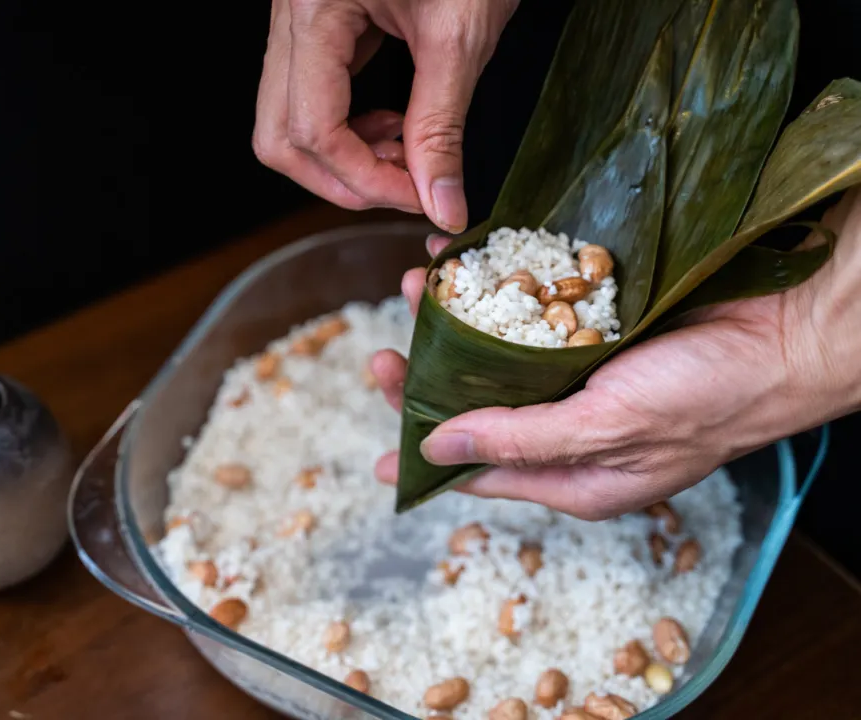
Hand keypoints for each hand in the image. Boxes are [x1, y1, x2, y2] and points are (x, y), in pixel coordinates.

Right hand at [252, 0, 518, 232]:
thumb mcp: (462, 34)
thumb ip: (444, 128)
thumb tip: (442, 204)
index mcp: (315, 8)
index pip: (312, 129)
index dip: (365, 179)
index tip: (418, 198)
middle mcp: (291, 14)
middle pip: (278, 135)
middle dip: (339, 178)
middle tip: (402, 186)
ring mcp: (298, 18)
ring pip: (287, 120)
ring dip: (342, 156)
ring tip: (405, 150)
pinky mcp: (318, 22)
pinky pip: (310, 94)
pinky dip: (349, 125)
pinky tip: (394, 122)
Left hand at [372, 189, 860, 519]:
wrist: (790, 330)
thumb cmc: (710, 399)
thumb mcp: (605, 430)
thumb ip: (518, 441)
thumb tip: (435, 449)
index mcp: (576, 476)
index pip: (485, 473)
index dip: (430, 460)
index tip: (382, 456)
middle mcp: (575, 429)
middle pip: (483, 410)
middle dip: (429, 381)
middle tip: (383, 353)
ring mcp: (585, 374)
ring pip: (501, 355)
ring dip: (456, 326)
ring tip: (417, 290)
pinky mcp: (598, 324)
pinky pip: (533, 313)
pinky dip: (498, 293)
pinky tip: (469, 265)